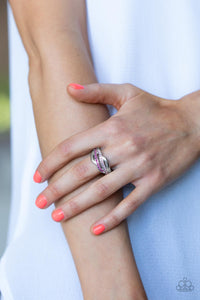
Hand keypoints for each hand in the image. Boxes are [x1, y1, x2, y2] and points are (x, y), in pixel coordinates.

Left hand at [33, 82, 199, 234]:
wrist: (192, 123)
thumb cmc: (157, 108)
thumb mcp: (127, 93)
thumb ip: (96, 91)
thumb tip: (69, 88)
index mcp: (112, 127)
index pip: (72, 147)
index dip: (50, 162)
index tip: (37, 176)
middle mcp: (123, 148)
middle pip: (81, 172)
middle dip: (56, 189)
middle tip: (40, 202)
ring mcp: (139, 167)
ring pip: (101, 191)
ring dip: (77, 206)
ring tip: (57, 216)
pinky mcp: (154, 181)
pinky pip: (130, 204)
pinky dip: (113, 218)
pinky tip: (96, 228)